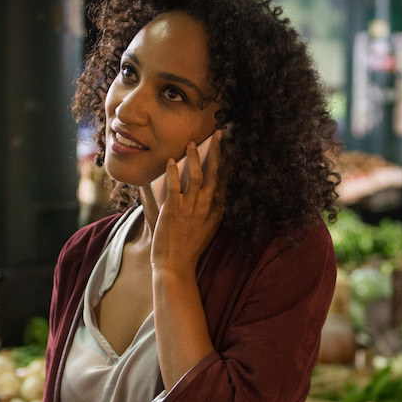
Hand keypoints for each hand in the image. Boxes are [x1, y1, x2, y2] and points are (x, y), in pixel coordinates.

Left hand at [149, 130, 224, 276]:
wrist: (176, 266)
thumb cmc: (189, 249)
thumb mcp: (208, 230)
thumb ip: (210, 211)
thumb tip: (214, 193)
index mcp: (215, 212)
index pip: (224, 182)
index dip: (227, 164)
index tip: (230, 149)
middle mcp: (205, 208)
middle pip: (214, 174)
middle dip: (216, 152)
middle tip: (218, 134)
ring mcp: (190, 208)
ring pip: (195, 176)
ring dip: (194, 158)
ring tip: (192, 144)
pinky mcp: (173, 211)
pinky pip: (174, 186)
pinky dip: (173, 172)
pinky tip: (171, 161)